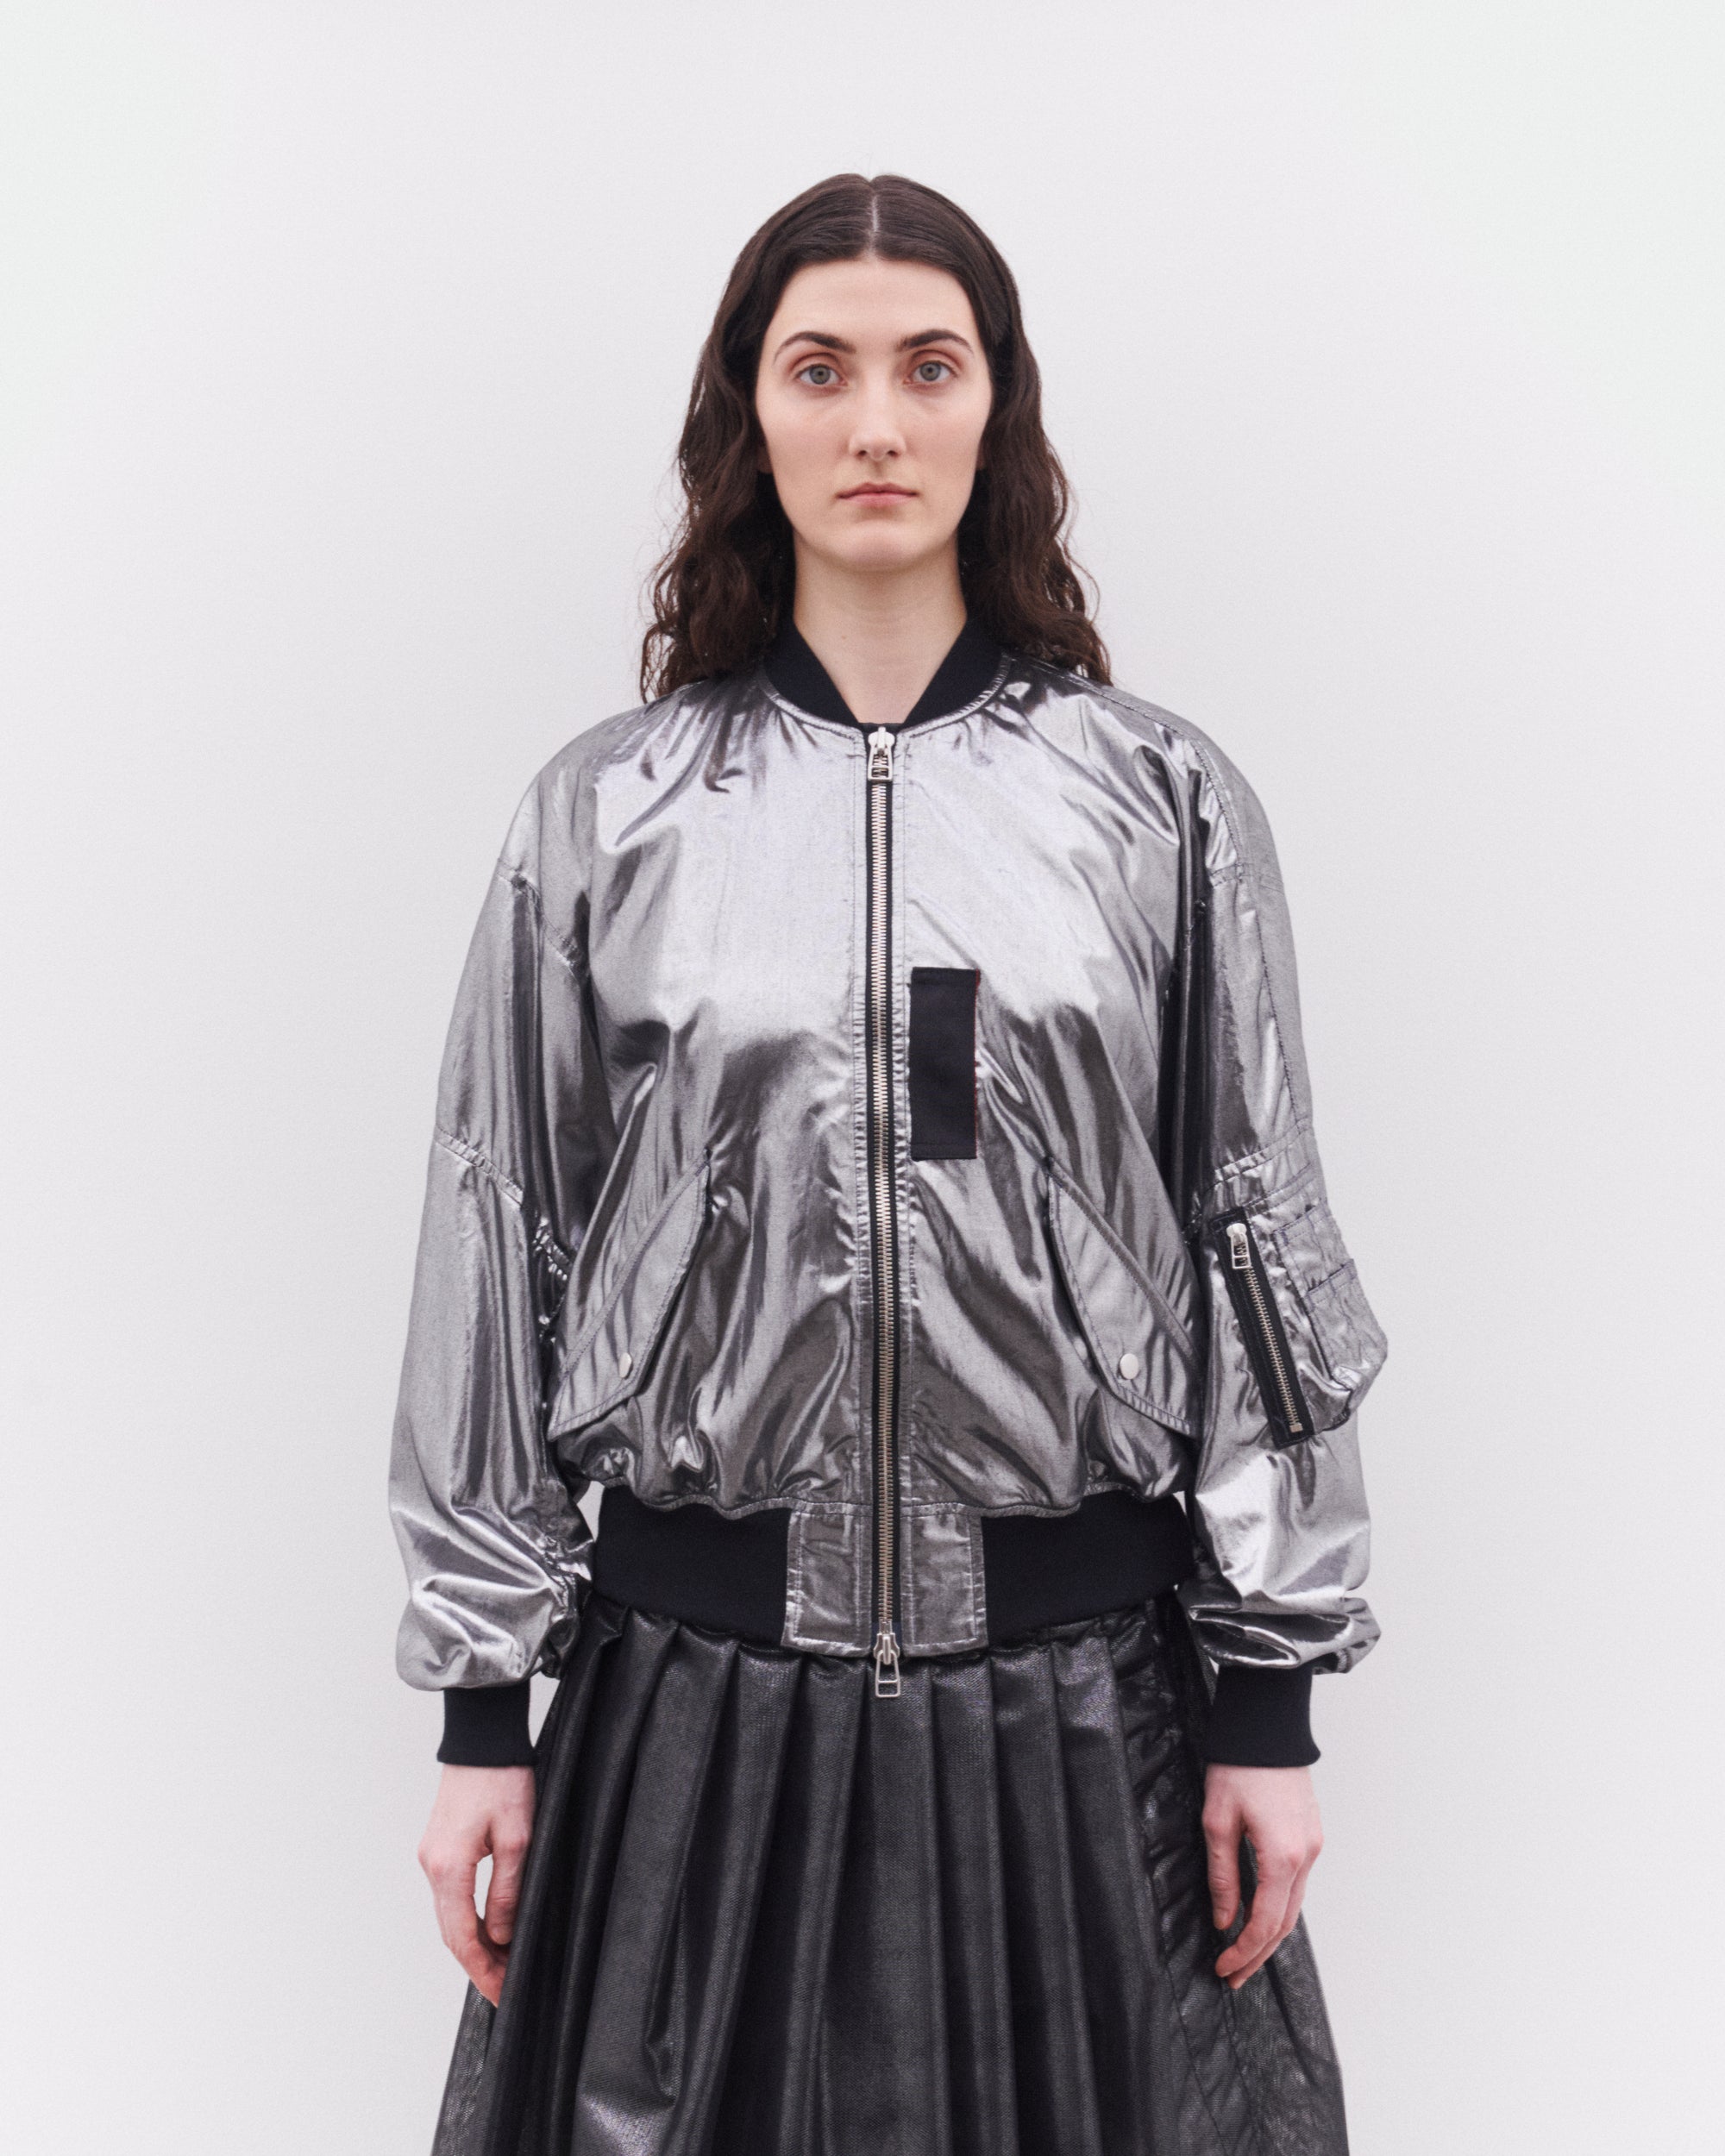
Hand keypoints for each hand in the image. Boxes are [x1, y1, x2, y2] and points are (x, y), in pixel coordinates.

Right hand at [417, 1765, 536, 2006]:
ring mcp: (431, 1856)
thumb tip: (501, 1937)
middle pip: (450, 1933)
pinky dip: (467, 1919)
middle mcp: (432, 1866)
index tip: (502, 1995)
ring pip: (449, 1916)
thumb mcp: (518, 1838)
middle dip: (478, 1965)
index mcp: (449, 1867)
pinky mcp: (438, 1846)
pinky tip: (489, 1929)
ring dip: (473, 1944)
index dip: (482, 1971)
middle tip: (506, 1989)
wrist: (481, 1737)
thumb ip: (508, 1892)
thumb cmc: (504, 1780)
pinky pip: (450, 1896)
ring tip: (504, 1964)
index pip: (462, 1938)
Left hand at [1202, 1762, 1322, 1989]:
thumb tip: (1224, 1919)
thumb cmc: (1238, 1767)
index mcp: (1282, 1857)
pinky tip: (1262, 1918)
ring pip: (1294, 1906)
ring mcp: (1313, 1846)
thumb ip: (1223, 1875)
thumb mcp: (1217, 1821)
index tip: (1222, 1967)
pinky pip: (1298, 1885)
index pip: (1264, 1922)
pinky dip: (1280, 1909)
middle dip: (1258, 1954)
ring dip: (1270, 1935)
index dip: (1243, 1951)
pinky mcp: (1311, 1835)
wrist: (1268, 1727)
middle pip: (1285, 1923)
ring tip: (1244, 1956)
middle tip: (1233, 1977)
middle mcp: (1306, 1857)